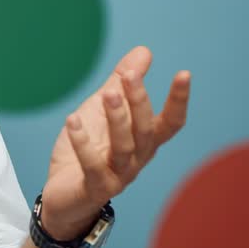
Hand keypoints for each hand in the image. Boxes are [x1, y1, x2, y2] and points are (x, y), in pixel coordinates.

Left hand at [40, 46, 189, 238]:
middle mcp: (137, 160)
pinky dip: (83, 143)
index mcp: (144, 142)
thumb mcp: (103, 110)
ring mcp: (118, 176)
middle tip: (128, 75)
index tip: (184, 73)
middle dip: (139, 102)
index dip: (179, 100)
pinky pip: (92, 165)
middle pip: (145, 131)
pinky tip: (72, 120)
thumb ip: (121, 83)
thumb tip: (144, 51)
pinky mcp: (94, 188)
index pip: (170, 122)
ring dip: (117, 120)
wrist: (64, 196)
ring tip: (107, 94)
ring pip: (124, 148)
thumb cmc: (89, 149)